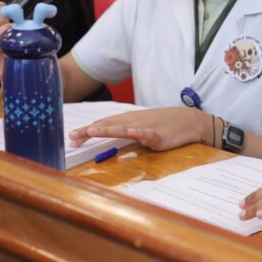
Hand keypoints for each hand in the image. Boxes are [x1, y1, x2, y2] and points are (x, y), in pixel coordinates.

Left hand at [68, 107, 207, 150]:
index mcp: (128, 121)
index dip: (87, 131)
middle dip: (90, 130)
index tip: (72, 138)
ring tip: (93, 130)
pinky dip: (139, 131)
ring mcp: (146, 127)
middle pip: (108, 124)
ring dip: (108, 128)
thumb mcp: (141, 128)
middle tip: (72, 137)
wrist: (189, 121)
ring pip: (123, 127)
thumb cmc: (164, 125)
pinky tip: (131, 131)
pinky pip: (147, 133)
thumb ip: (125, 133)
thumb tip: (109, 140)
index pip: (103, 124)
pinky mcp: (159, 135)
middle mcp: (134, 121)